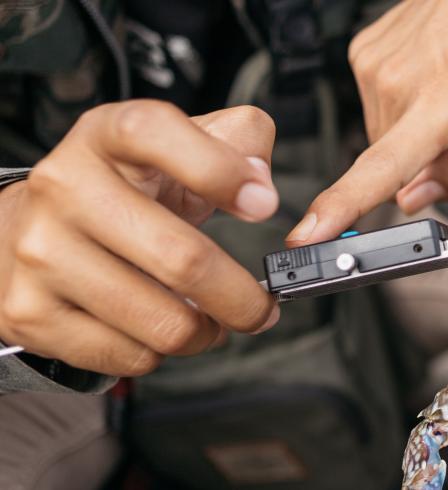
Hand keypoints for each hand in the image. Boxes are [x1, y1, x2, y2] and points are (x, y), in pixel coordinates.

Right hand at [0, 102, 280, 376]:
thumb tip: (260, 185)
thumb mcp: (178, 146)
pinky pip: (129, 355)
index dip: (217, 169)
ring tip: (210, 321)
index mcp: (106, 136)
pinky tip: (158, 329)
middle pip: (182, 259)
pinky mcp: (32, 311)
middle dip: (242, 298)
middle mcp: (65, 187)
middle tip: (261, 308)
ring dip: (206, 334)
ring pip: (164, 323)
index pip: (152, 133)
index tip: (263, 206)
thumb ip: (238, 140)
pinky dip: (161, 353)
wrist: (30, 229)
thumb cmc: (124, 188)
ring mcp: (42, 252)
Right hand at [286, 0, 447, 245]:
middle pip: (396, 164)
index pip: (382, 166)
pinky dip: (409, 105)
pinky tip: (439, 76)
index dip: (342, 206)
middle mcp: (398, 79)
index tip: (306, 235)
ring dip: (421, 134)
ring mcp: (374, 62)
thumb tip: (416, 199)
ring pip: (387, 136)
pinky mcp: (364, 50)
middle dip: (432, 166)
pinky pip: (380, 105)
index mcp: (444, 97)